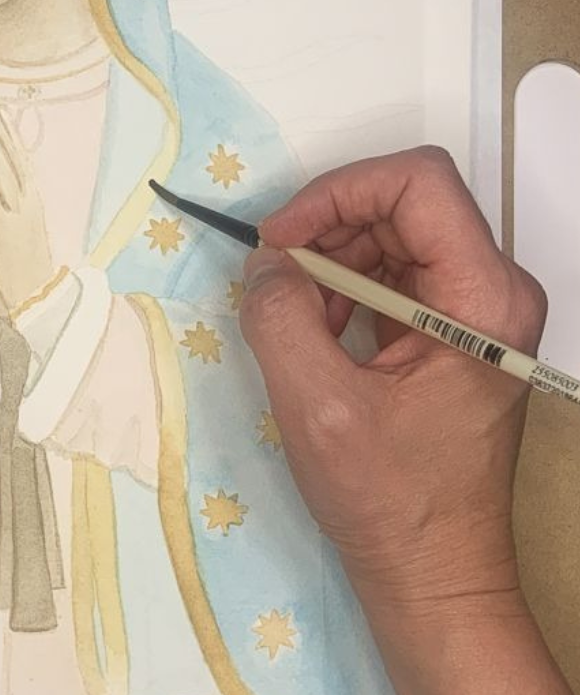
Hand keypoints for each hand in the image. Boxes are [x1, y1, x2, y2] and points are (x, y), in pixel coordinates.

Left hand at [0, 107, 54, 312]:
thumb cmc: (29, 264)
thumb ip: (17, 206)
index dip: (13, 139)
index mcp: (35, 202)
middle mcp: (30, 203)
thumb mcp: (26, 229)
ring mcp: (18, 214)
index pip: (23, 163)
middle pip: (15, 161)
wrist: (36, 294)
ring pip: (4, 173)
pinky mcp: (5, 228)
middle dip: (4, 134)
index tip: (5, 118)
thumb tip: (6, 184)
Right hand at [239, 147, 567, 694]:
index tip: (281, 240)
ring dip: (328, 264)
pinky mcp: (449, 329)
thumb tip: (264, 262)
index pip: (416, 182)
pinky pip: (388, 275)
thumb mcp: (317, 405)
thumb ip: (278, 316)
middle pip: (400, 205)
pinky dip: (339, 291)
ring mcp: (473, 309)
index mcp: (483, 298)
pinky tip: (315, 335)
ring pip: (388, 236)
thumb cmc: (389, 499)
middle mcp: (491, 290)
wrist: (433, 573)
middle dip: (326, 230)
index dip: (338, 192)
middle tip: (273, 278)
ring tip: (293, 319)